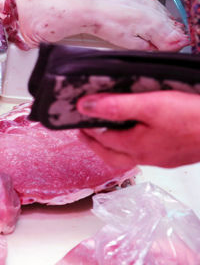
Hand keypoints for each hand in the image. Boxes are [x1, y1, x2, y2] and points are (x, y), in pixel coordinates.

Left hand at [77, 91, 199, 167]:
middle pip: (112, 155)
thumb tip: (84, 106)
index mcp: (136, 147)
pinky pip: (148, 151)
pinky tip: (140, 133)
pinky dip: (135, 143)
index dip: (86, 127)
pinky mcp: (178, 155)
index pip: (101, 139)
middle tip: (84, 131)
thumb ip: (116, 106)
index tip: (75, 117)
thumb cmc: (194, 118)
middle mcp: (148, 157)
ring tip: (107, 130)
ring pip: (130, 155)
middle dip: (95, 143)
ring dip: (114, 144)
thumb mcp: (150, 106)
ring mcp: (164, 158)